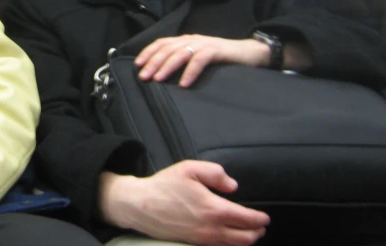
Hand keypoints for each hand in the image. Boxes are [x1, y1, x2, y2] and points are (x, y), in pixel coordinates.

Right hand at [98, 161, 269, 245]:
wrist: (141, 205)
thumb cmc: (164, 185)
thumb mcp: (189, 169)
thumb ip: (215, 173)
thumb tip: (233, 186)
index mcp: (214, 209)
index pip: (246, 219)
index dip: (260, 219)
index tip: (265, 217)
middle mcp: (211, 229)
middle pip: (245, 239)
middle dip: (256, 233)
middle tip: (261, 227)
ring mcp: (202, 239)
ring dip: (245, 241)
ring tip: (249, 234)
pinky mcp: (193, 243)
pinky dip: (229, 244)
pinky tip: (228, 238)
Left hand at [135, 35, 269, 86]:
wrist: (250, 52)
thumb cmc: (222, 58)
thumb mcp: (198, 57)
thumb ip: (183, 60)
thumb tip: (162, 73)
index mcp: (186, 40)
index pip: (162, 42)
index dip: (148, 52)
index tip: (137, 65)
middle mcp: (192, 39)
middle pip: (167, 48)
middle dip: (153, 62)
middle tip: (143, 76)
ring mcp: (204, 44)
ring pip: (180, 53)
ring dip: (167, 66)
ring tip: (158, 79)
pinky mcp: (216, 50)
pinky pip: (200, 60)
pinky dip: (190, 72)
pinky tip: (184, 84)